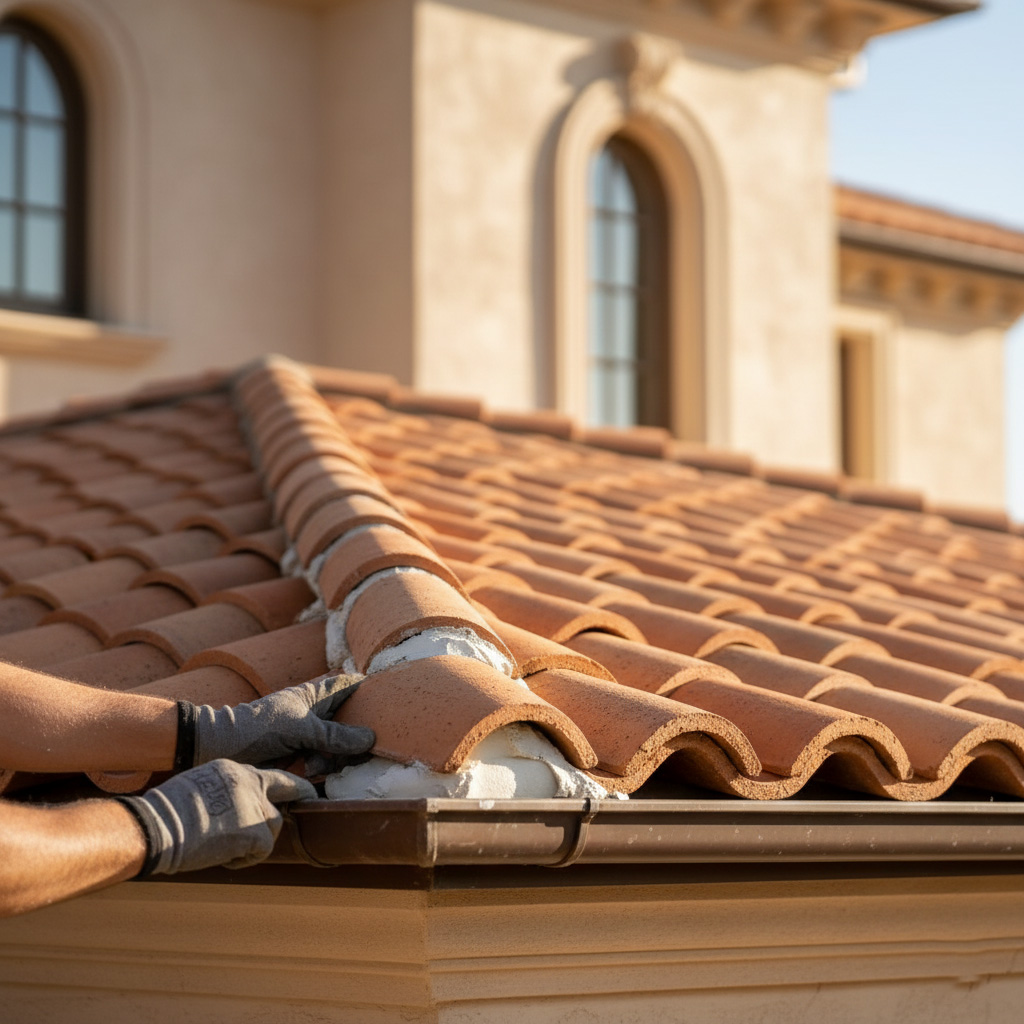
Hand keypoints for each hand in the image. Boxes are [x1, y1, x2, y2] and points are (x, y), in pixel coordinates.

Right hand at [120, 760, 315, 873]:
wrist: (156, 828)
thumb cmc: (165, 815)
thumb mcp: (198, 788)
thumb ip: (224, 792)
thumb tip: (234, 810)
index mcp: (232, 769)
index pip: (266, 773)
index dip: (282, 784)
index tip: (297, 789)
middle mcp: (248, 781)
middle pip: (285, 788)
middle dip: (301, 795)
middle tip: (310, 801)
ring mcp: (254, 805)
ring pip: (274, 824)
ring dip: (257, 840)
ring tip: (228, 848)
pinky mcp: (256, 831)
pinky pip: (263, 849)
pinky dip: (247, 859)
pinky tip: (225, 858)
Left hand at [181, 674, 374, 770]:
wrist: (221, 749)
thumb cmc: (258, 727)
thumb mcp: (301, 728)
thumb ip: (335, 735)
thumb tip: (371, 738)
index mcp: (314, 695)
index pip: (348, 685)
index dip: (368, 687)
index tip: (391, 695)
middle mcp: (315, 714)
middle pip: (349, 720)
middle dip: (358, 734)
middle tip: (371, 745)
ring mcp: (308, 737)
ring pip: (338, 745)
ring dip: (337, 757)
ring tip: (322, 764)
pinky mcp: (301, 758)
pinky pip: (324, 763)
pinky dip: (324, 770)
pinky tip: (313, 774)